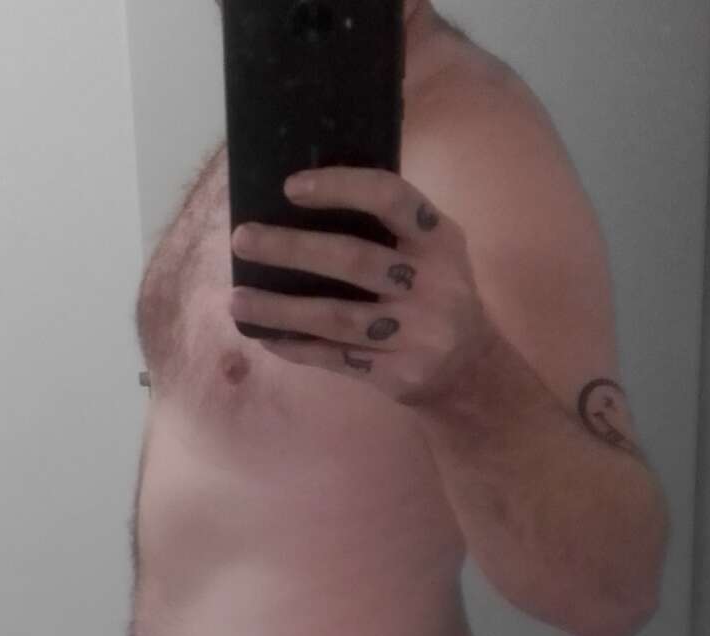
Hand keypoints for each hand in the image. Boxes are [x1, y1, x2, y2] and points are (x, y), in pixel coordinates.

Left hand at [229, 166, 498, 405]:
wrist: (472, 372)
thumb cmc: (436, 297)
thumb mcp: (434, 255)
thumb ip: (390, 232)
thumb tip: (300, 210)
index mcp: (439, 240)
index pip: (391, 199)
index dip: (341, 188)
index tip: (291, 187)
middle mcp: (433, 284)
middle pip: (354, 260)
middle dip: (292, 249)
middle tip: (242, 240)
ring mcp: (417, 334)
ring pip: (336, 318)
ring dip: (280, 310)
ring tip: (237, 301)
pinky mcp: (399, 374)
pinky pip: (336, 359)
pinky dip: (297, 348)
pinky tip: (266, 338)